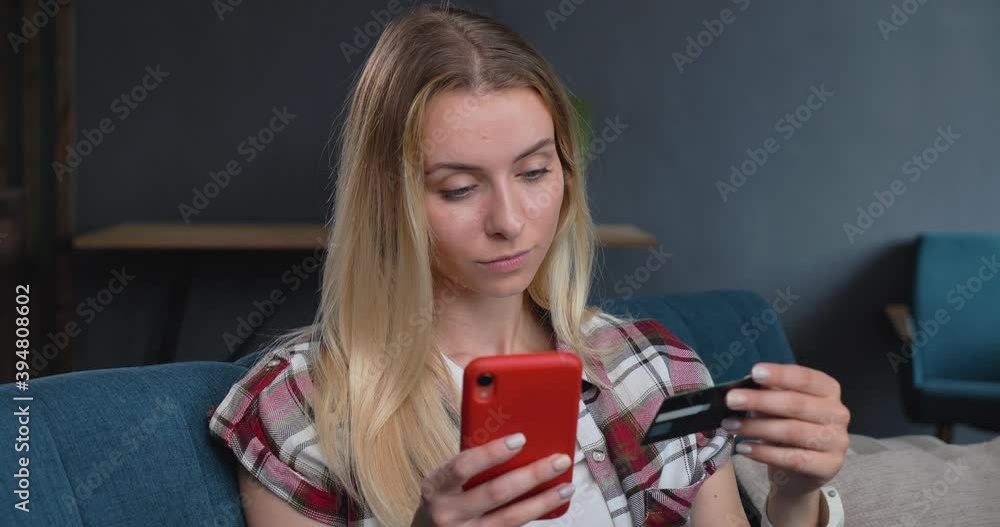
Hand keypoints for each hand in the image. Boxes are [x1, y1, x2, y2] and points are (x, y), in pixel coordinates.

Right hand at [411, 433, 574, 525]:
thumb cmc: (441, 500)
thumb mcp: (444, 479)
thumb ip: (471, 464)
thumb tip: (514, 443)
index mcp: (437, 487)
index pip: (463, 466)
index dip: (492, 453)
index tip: (519, 440)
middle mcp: (449, 513)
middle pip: (496, 493)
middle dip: (532, 475)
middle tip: (557, 460)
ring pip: (511, 518)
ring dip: (543, 501)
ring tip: (565, 486)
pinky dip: (534, 515)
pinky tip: (550, 504)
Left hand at [722, 363, 850, 496]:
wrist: (800, 471)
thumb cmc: (788, 428)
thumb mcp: (777, 405)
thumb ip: (767, 391)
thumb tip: (742, 382)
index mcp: (828, 390)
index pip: (806, 378)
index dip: (781, 375)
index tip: (755, 372)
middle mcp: (838, 413)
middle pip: (797, 404)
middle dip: (760, 401)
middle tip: (731, 400)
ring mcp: (837, 441)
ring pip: (792, 431)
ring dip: (756, 427)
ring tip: (730, 425)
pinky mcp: (829, 466)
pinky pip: (792, 458)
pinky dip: (764, 453)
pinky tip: (743, 448)